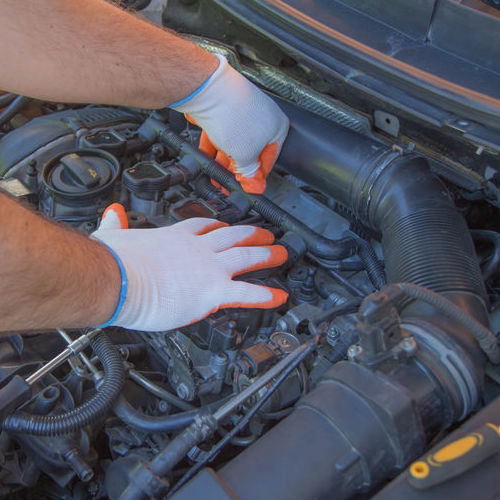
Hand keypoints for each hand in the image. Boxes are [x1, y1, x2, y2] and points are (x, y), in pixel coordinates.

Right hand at [92, 204, 288, 331]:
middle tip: (266, 234)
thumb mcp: (112, 235)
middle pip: (233, 236)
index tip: (224, 226)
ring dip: (267, 255)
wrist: (115, 279)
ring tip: (282, 254)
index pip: (203, 226)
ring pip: (247, 256)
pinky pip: (246, 293)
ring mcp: (208, 268)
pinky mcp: (213, 290)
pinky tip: (280, 297)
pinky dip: (266, 296)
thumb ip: (115, 224)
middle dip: (253, 234)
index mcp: (175, 236)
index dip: (218, 225)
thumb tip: (112, 212)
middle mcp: (197, 248)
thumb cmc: (112, 261)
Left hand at [171, 54, 288, 193]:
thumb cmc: (234, 114)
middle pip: (250, 151)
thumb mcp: (246, 155)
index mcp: (277, 126)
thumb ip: (249, 172)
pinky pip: (219, 132)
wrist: (208, 90)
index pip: (270, 158)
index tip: (248, 187)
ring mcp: (241, 110)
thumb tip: (252, 183)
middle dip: (237, 170)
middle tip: (229, 183)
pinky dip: (213, 147)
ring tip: (216, 175)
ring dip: (223, 161)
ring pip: (233, 142)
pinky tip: (206, 159)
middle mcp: (262, 116)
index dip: (257, 176)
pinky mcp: (222, 108)